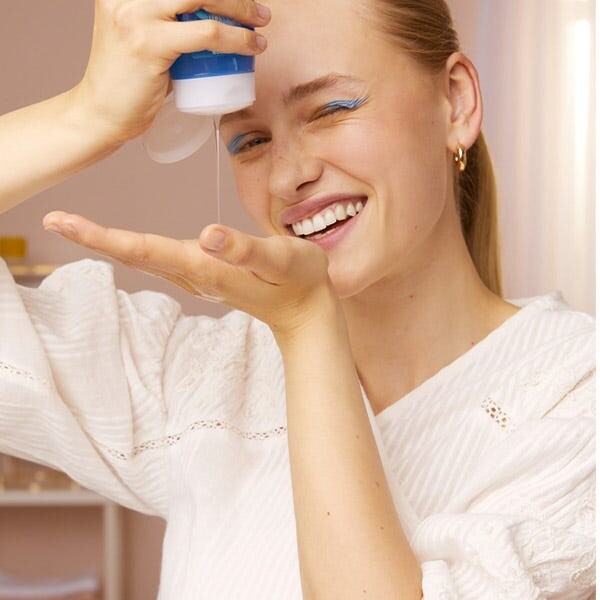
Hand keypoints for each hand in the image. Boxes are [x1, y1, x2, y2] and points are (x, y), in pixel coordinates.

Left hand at [42, 211, 337, 338]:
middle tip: (54, 219)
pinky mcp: (204, 274)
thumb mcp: (281, 260)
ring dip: (107, 242)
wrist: (304, 310)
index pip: (145, 249)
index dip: (104, 236)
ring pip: (143, 257)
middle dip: (93, 237)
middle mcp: (193, 273)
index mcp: (206, 266)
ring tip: (74, 226)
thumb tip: (206, 234)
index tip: (64, 223)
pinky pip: (158, 259)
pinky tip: (121, 242)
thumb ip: (245, 250)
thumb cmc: (299, 280)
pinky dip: (131, 247)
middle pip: (135, 254)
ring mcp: (196, 277)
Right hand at [74, 0, 270, 141]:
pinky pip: (205, 34)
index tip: (238, 1)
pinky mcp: (148, 44)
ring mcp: (134, 15)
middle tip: (259, 12)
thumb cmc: (130, 79)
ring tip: (260, 25)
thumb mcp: (145, 35)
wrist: (101, 113)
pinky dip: (235, 39)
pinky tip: (251, 46)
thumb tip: (214, 16)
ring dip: (240, 8)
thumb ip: (169, 21)